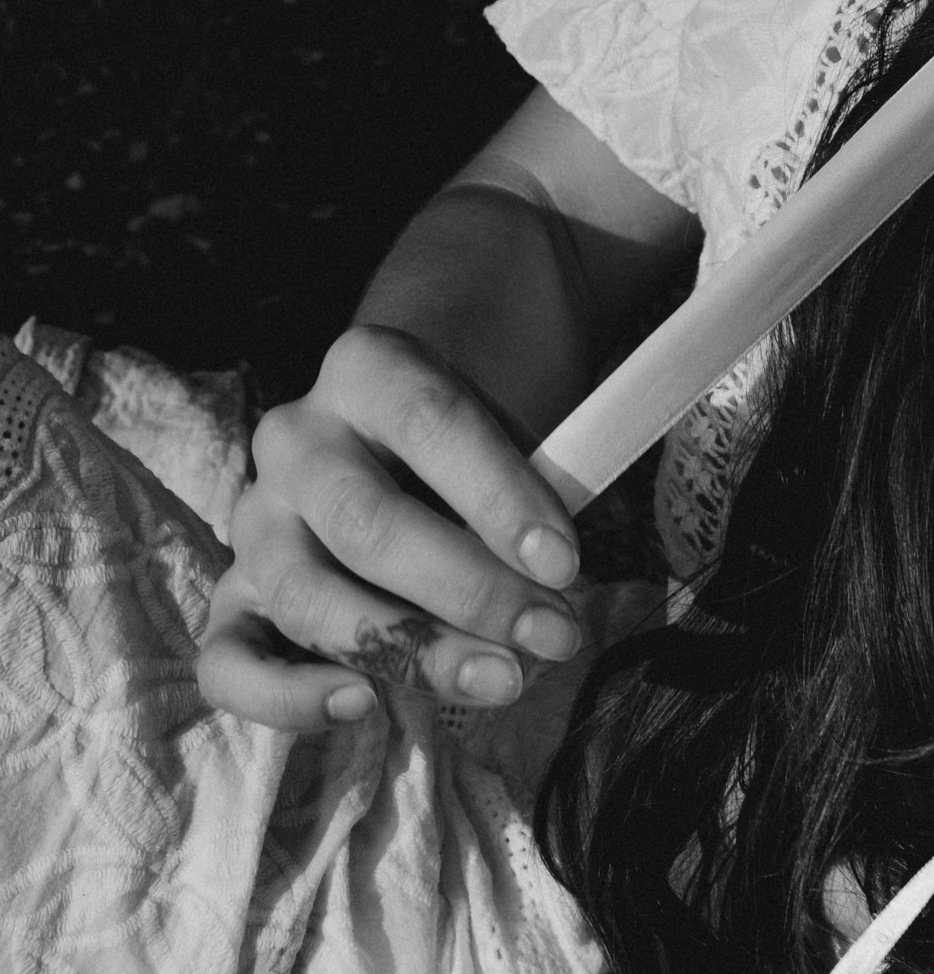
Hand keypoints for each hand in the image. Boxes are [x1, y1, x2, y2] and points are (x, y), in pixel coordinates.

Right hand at [196, 324, 582, 731]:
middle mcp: (295, 438)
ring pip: (307, 596)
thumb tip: (553, 581)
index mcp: (366, 369)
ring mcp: (254, 521)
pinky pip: (228, 662)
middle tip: (553, 634)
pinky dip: (286, 697)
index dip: (500, 498)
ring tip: (501, 679)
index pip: (431, 422)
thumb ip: (524, 486)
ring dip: (410, 652)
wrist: (398, 436)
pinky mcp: (232, 597)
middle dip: (471, 591)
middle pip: (369, 522)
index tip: (565, 564)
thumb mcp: (502, 424)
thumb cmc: (465, 439)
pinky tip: (360, 705)